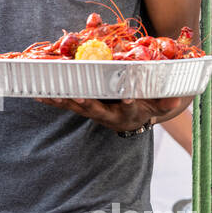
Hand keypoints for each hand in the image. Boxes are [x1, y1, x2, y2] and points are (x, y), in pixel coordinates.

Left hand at [35, 95, 192, 132]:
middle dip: (87, 103)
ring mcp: (91, 112)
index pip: (129, 108)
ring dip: (62, 100)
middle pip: (96, 109)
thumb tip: (176, 100)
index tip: (128, 96)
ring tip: (47, 94)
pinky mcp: (80, 107)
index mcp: (126, 112)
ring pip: (75, 106)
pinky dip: (51, 99)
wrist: (131, 119)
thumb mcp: (157, 105)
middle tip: (78, 97)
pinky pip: (64, 103)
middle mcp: (106, 114)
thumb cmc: (145, 107)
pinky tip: (36, 94)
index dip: (129, 102)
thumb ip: (164, 102)